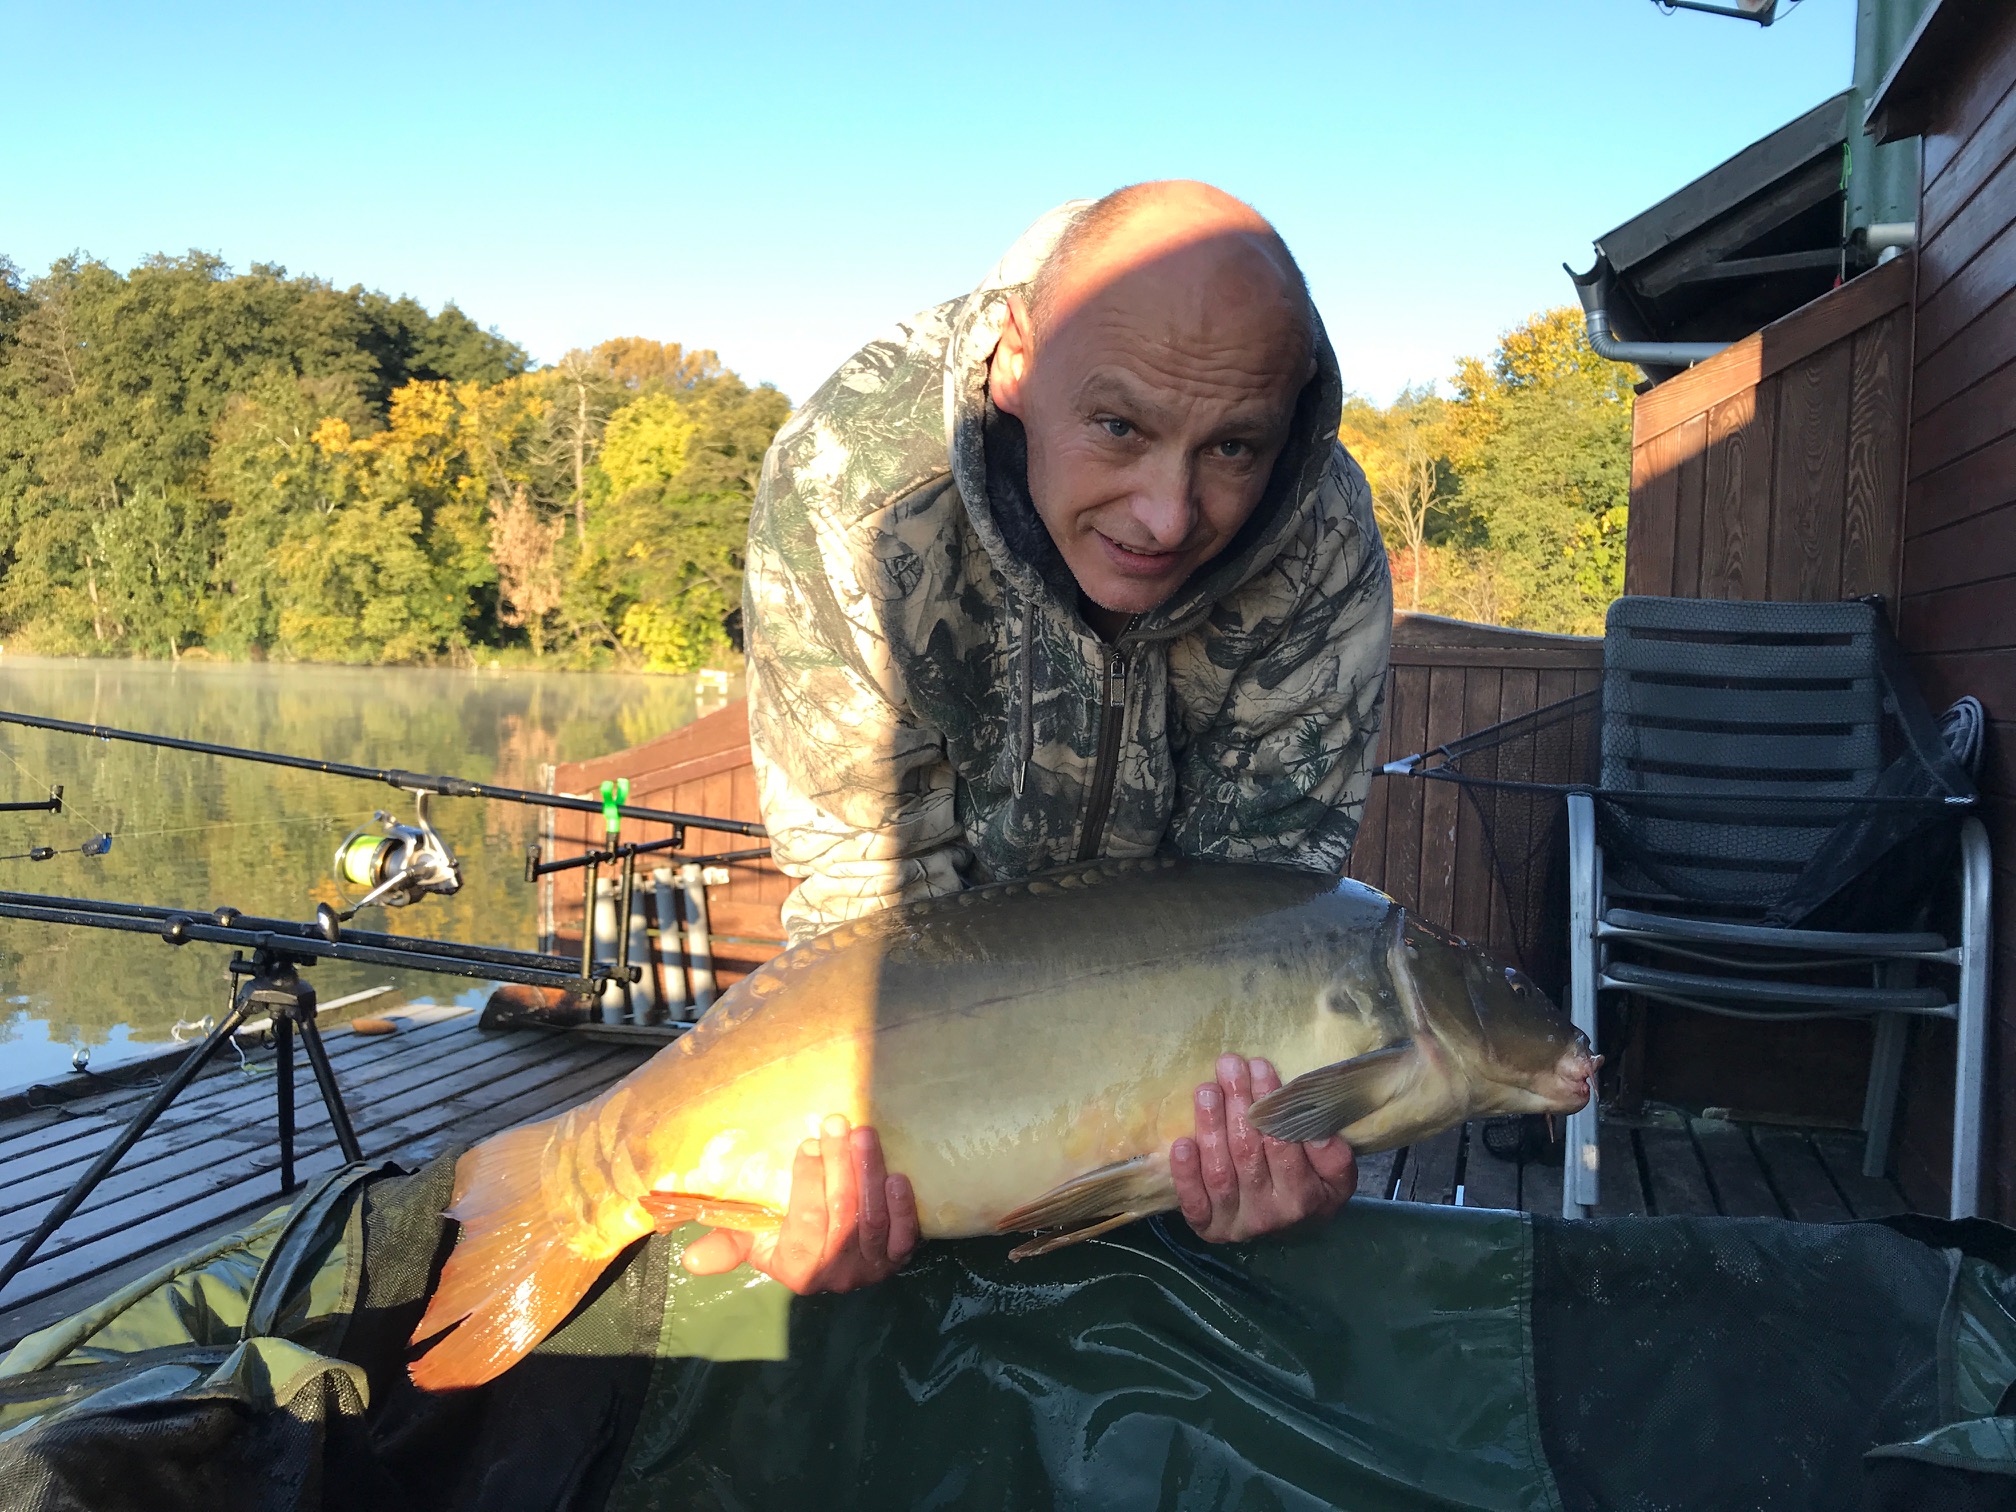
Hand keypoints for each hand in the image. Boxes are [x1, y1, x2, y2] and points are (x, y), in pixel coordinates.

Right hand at [680, 1115, 918, 1293]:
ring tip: (864, 1134)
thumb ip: (726, 1244)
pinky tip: (897, 1176)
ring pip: (873, 1220)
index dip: (808, 1182)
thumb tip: (689, 1258)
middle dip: (839, 1165)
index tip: (806, 1144)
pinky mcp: (899, 1258)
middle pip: (842, 1216)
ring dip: (870, 1173)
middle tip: (836, 1125)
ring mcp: (872, 1267)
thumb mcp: (754, 1240)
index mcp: (798, 1268)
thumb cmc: (787, 1237)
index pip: (805, 1222)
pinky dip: (903, 1208)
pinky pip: (905, 1236)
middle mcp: (837, 1273)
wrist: (834, 1258)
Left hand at [1171, 1054, 1356, 1242]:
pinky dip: (1186, 1172)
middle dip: (1237, 1104)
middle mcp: (1268, 1214)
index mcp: (1302, 1197)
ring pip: (1219, 1172)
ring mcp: (1235, 1223)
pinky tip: (1181, 1142)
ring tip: (1206, 1090)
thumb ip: (1334, 1157)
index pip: (1282, 1144)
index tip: (1260, 1067)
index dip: (1270, 1104)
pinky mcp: (1207, 1226)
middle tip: (1229, 1066)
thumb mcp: (1335, 1177)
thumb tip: (1317, 1133)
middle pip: (1247, 1153)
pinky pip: (1193, 1201)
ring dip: (1210, 1127)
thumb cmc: (1310, 1189)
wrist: (1289, 1232)